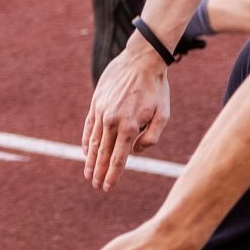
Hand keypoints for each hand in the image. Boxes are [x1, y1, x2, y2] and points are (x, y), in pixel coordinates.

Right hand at [82, 40, 169, 192]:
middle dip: (99, 172)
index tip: (107, 188)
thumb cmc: (156, 89)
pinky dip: (86, 141)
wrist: (141, 61)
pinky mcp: (95, 103)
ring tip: (88, 174)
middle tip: (95, 186)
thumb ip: (151, 137)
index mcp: (129, 127)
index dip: (112, 175)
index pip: (118, 159)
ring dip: (90, 160)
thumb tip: (135, 152)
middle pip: (103, 154)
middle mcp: (112, 121)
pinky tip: (85, 152)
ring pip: (92, 142)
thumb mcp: (163, 114)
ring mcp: (101, 112)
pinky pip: (88, 127)